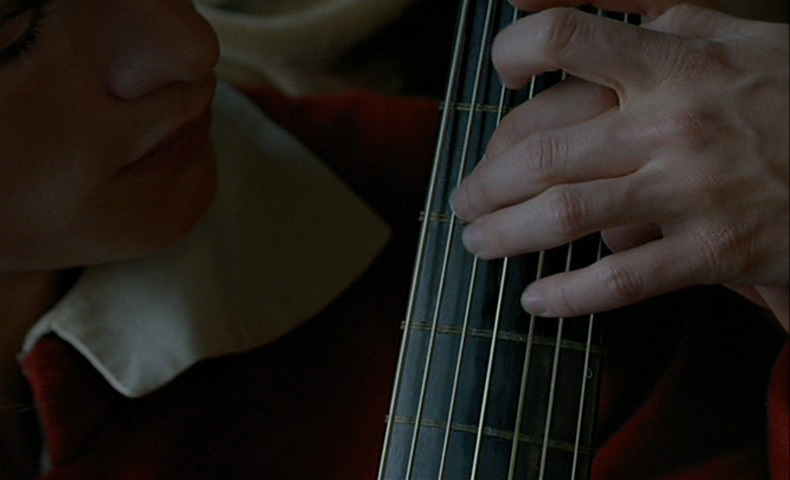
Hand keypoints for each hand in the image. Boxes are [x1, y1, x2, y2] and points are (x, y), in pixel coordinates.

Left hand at [450, 4, 788, 327]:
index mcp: (674, 62)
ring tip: (477, 241)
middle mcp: (673, 124)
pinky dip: (567, 295)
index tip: (500, 78)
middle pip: (542, 151)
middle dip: (484, 183)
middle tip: (463, 199)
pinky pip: (622, 280)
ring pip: (565, 215)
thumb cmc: (784, 89)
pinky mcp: (715, 251)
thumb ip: (632, 1)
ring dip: (504, 234)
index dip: (510, 54)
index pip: (562, 39)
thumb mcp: (720, 27)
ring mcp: (692, 191)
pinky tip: (537, 298)